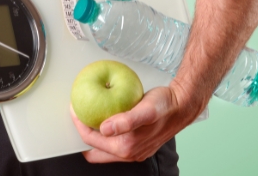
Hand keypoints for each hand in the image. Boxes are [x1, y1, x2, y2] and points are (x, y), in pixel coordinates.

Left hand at [70, 84, 202, 162]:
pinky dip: (105, 130)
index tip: (74, 108)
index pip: (91, 141)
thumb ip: (126, 121)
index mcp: (126, 148)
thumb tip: (104, 129)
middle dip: (83, 131)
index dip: (79, 124)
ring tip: (88, 114)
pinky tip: (104, 115)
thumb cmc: (165, 105)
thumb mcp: (146, 110)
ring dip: (93, 132)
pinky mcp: (137, 143)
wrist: (182, 105)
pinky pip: (114, 140)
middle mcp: (129, 153)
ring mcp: (133, 150)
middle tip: (78, 112)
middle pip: (94, 148)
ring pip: (103, 146)